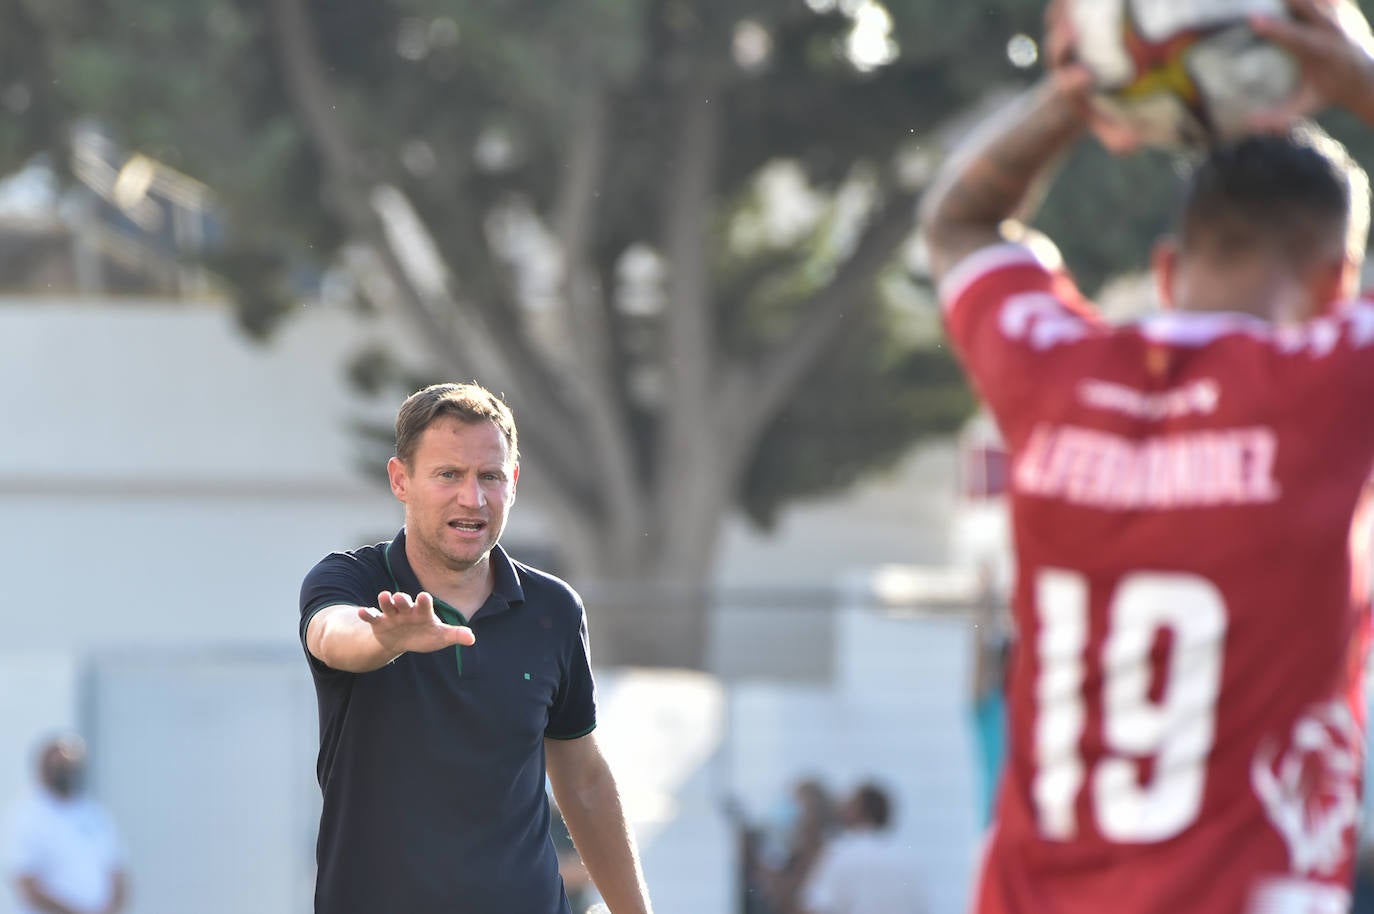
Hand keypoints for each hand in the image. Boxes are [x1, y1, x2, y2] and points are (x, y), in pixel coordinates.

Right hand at [358, 590, 475, 654]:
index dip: (424, 601)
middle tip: (400, 596)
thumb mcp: (441, 637)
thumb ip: (455, 635)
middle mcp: (407, 610)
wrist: (403, 640)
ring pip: (388, 606)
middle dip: (402, 599)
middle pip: (404, 602)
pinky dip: (367, 614)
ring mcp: (392, 615)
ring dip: (385, 601)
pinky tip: (362, 612)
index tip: (424, 597)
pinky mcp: (379, 623)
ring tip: (383, 596)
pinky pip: (372, 617)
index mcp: (423, 612)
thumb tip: (472, 639)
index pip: (424, 605)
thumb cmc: (425, 635)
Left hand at [1043, 0, 1144, 154]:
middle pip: (1056, 50)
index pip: (1066, 85)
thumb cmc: (1098, 106)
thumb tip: (1133, 146)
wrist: (1080, 81)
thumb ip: (1116, 137)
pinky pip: (1067, 5)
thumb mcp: (1106, 123)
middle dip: (1061, 42)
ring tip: (1075, 0)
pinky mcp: (1065, 19)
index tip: (1085, 78)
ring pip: (1057, 21)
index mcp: (1067, 86)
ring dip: (1063, 11)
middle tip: (1072, 32)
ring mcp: (1061, 38)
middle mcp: (1060, 61)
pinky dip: (1074, 0)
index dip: (1073, 81)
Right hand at [1250, 0, 1373, 128]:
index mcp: (1323, 53)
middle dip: (1283, 1)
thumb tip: (1249, 124)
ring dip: (1291, 0)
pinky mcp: (1340, 6)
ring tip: (1268, 2)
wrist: (1365, 76)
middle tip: (1254, 1)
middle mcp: (1334, 30)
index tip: (1253, 20)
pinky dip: (1302, 2)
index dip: (1275, 28)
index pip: (1297, 37)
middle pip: (1306, 5)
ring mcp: (1339, 14)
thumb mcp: (1305, 107)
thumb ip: (1278, 117)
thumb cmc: (1327, 92)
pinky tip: (1286, 4)